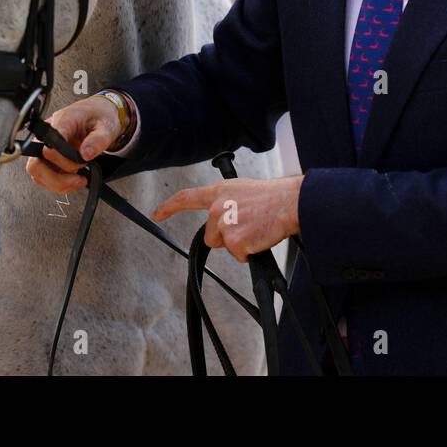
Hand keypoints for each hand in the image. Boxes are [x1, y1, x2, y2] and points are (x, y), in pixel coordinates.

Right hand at [25, 95, 122, 193]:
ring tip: (79, 179)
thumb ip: (98, 140)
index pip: (50, 146)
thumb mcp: (106, 126)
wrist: (98, 114)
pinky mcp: (46, 157)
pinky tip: (73, 179)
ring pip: (37, 173)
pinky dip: (58, 184)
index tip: (83, 162)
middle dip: (58, 178)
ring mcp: (44, 147)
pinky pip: (43, 176)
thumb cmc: (99, 117)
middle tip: (79, 178)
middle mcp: (47, 135)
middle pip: (36, 164)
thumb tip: (86, 154)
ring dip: (59, 183)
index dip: (65, 160)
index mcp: (62, 121)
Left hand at [151, 176, 304, 262]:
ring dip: (240, 244)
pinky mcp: (234, 241)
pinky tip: (260, 237)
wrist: (289, 203)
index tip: (157, 214)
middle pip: (210, 236)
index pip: (187, 198)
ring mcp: (225, 225)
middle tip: (248, 226)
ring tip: (257, 229)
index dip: (169, 207)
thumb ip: (227, 202)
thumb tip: (222, 219)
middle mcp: (217, 207)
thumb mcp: (243, 191)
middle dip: (226, 238)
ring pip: (225, 246)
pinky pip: (239, 255)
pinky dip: (250, 252)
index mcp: (219, 192)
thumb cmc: (272, 198)